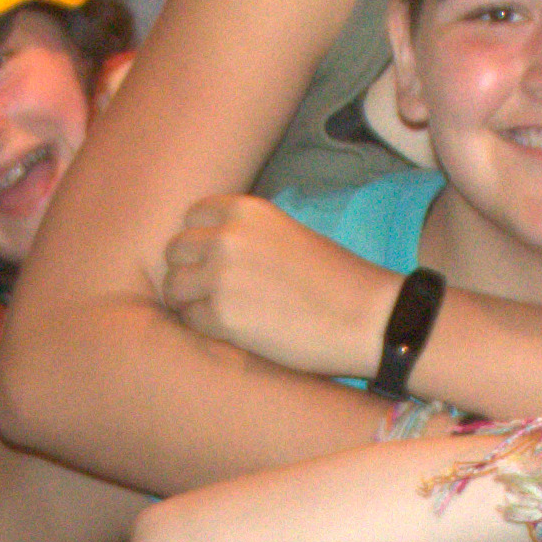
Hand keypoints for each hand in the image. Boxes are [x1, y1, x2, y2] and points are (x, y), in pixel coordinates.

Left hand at [151, 196, 394, 381]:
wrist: (368, 316)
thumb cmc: (333, 279)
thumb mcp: (284, 234)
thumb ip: (242, 235)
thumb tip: (199, 249)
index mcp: (245, 211)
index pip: (191, 218)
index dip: (200, 244)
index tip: (216, 262)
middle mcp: (226, 237)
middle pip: (174, 252)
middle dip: (189, 273)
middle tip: (215, 294)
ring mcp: (220, 276)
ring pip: (173, 288)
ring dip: (190, 303)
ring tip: (224, 313)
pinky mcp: (222, 316)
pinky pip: (189, 320)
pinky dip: (206, 328)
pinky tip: (237, 331)